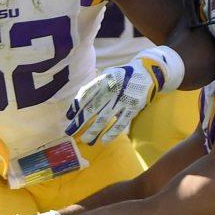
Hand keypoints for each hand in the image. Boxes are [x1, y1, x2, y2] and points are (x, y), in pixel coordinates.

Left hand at [66, 46, 183, 145]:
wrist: (146, 73)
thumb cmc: (121, 77)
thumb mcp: (107, 76)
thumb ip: (93, 88)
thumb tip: (77, 106)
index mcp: (103, 80)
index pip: (86, 94)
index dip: (75, 106)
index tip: (68, 117)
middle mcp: (112, 89)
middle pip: (92, 108)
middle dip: (79, 122)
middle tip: (70, 132)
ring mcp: (123, 99)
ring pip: (105, 118)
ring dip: (93, 131)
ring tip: (85, 140)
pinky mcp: (133, 107)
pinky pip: (121, 123)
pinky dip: (112, 133)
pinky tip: (103, 141)